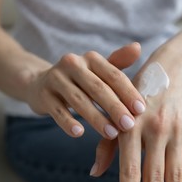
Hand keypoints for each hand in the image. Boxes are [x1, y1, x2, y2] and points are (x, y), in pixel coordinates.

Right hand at [25, 43, 145, 138]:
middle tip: (129, 125)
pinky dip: (68, 122)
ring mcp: (56, 79)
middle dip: (115, 107)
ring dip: (97, 118)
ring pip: (79, 100)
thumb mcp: (98, 71)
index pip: (114, 75)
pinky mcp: (43, 95)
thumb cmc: (80, 80)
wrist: (39, 83)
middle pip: (98, 88)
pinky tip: (79, 133)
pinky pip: (57, 110)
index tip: (141, 110)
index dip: (128, 92)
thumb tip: (138, 47)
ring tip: (112, 134)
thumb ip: (118, 63)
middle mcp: (72, 64)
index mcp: (91, 58)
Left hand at [91, 51, 181, 181]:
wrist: (172, 69)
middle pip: (155, 177)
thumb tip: (94, 173)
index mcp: (131, 125)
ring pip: (176, 174)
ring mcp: (177, 130)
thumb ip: (107, 144)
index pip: (130, 168)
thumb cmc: (137, 95)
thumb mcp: (116, 112)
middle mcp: (155, 128)